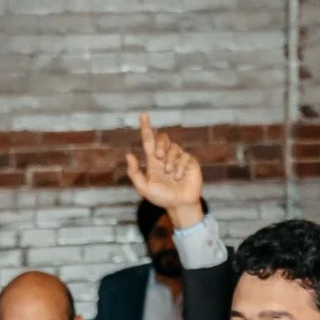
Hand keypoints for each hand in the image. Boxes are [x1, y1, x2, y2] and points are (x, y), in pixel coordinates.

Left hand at [124, 112, 205, 226]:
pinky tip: (179, 177)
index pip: (148, 140)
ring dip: (170, 161)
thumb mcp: (144, 188)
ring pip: (174, 147)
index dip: (146, 127)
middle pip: (162, 138)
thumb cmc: (161, 197)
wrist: (179, 205)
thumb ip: (135, 173)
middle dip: (160, 145)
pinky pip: (185, 156)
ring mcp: (179, 158)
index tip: (143, 114)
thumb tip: (129, 154)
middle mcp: (166, 156)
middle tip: (158, 158)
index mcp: (153, 161)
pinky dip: (180, 167)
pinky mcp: (190, 162)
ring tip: (170, 174)